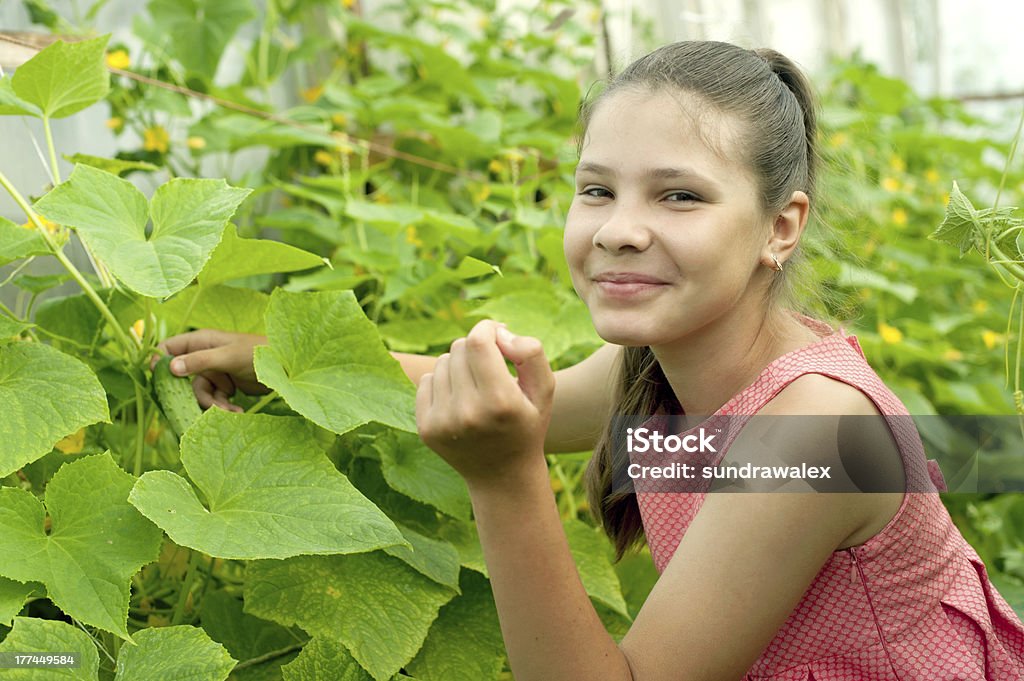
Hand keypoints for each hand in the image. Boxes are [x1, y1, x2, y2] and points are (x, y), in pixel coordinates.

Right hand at [150, 329, 269, 412]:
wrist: (285, 368)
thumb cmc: (258, 353)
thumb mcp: (227, 356)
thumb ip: (200, 361)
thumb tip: (170, 367)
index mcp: (201, 341)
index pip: (169, 348)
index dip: (160, 363)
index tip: (159, 381)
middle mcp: (204, 356)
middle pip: (181, 378)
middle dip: (190, 394)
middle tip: (198, 405)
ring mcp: (214, 371)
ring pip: (199, 392)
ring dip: (212, 404)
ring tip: (230, 410)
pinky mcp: (225, 385)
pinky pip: (214, 399)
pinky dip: (223, 406)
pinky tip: (237, 410)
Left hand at [416, 320, 554, 488]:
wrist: (503, 477)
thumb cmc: (527, 424)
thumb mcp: (544, 389)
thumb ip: (531, 352)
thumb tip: (499, 333)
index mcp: (500, 401)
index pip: (478, 341)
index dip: (488, 329)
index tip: (498, 335)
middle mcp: (468, 413)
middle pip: (460, 348)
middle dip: (477, 349)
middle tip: (492, 368)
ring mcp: (443, 422)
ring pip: (442, 362)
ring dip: (460, 366)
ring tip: (477, 387)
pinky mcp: (426, 429)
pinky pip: (426, 381)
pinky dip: (443, 382)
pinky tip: (461, 400)